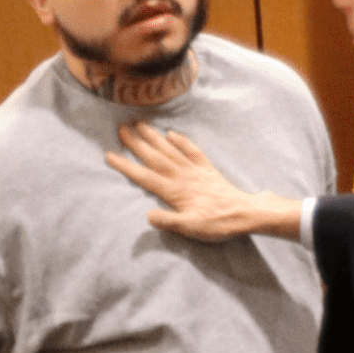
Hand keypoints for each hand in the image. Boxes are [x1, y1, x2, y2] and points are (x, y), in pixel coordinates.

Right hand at [103, 123, 301, 240]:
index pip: (144, 176)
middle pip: (154, 156)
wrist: (244, 213)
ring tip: (140, 123)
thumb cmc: (216, 224)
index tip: (109, 155)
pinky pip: (192, 150)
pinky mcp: (207, 169)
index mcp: (174, 191)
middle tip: (120, 128)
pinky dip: (181, 141)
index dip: (126, 165)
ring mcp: (195, 170)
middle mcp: (182, 176)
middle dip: (136, 142)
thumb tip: (148, 215)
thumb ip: (168, 221)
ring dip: (154, 136)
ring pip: (170, 149)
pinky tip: (172, 134)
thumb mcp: (190, 228)